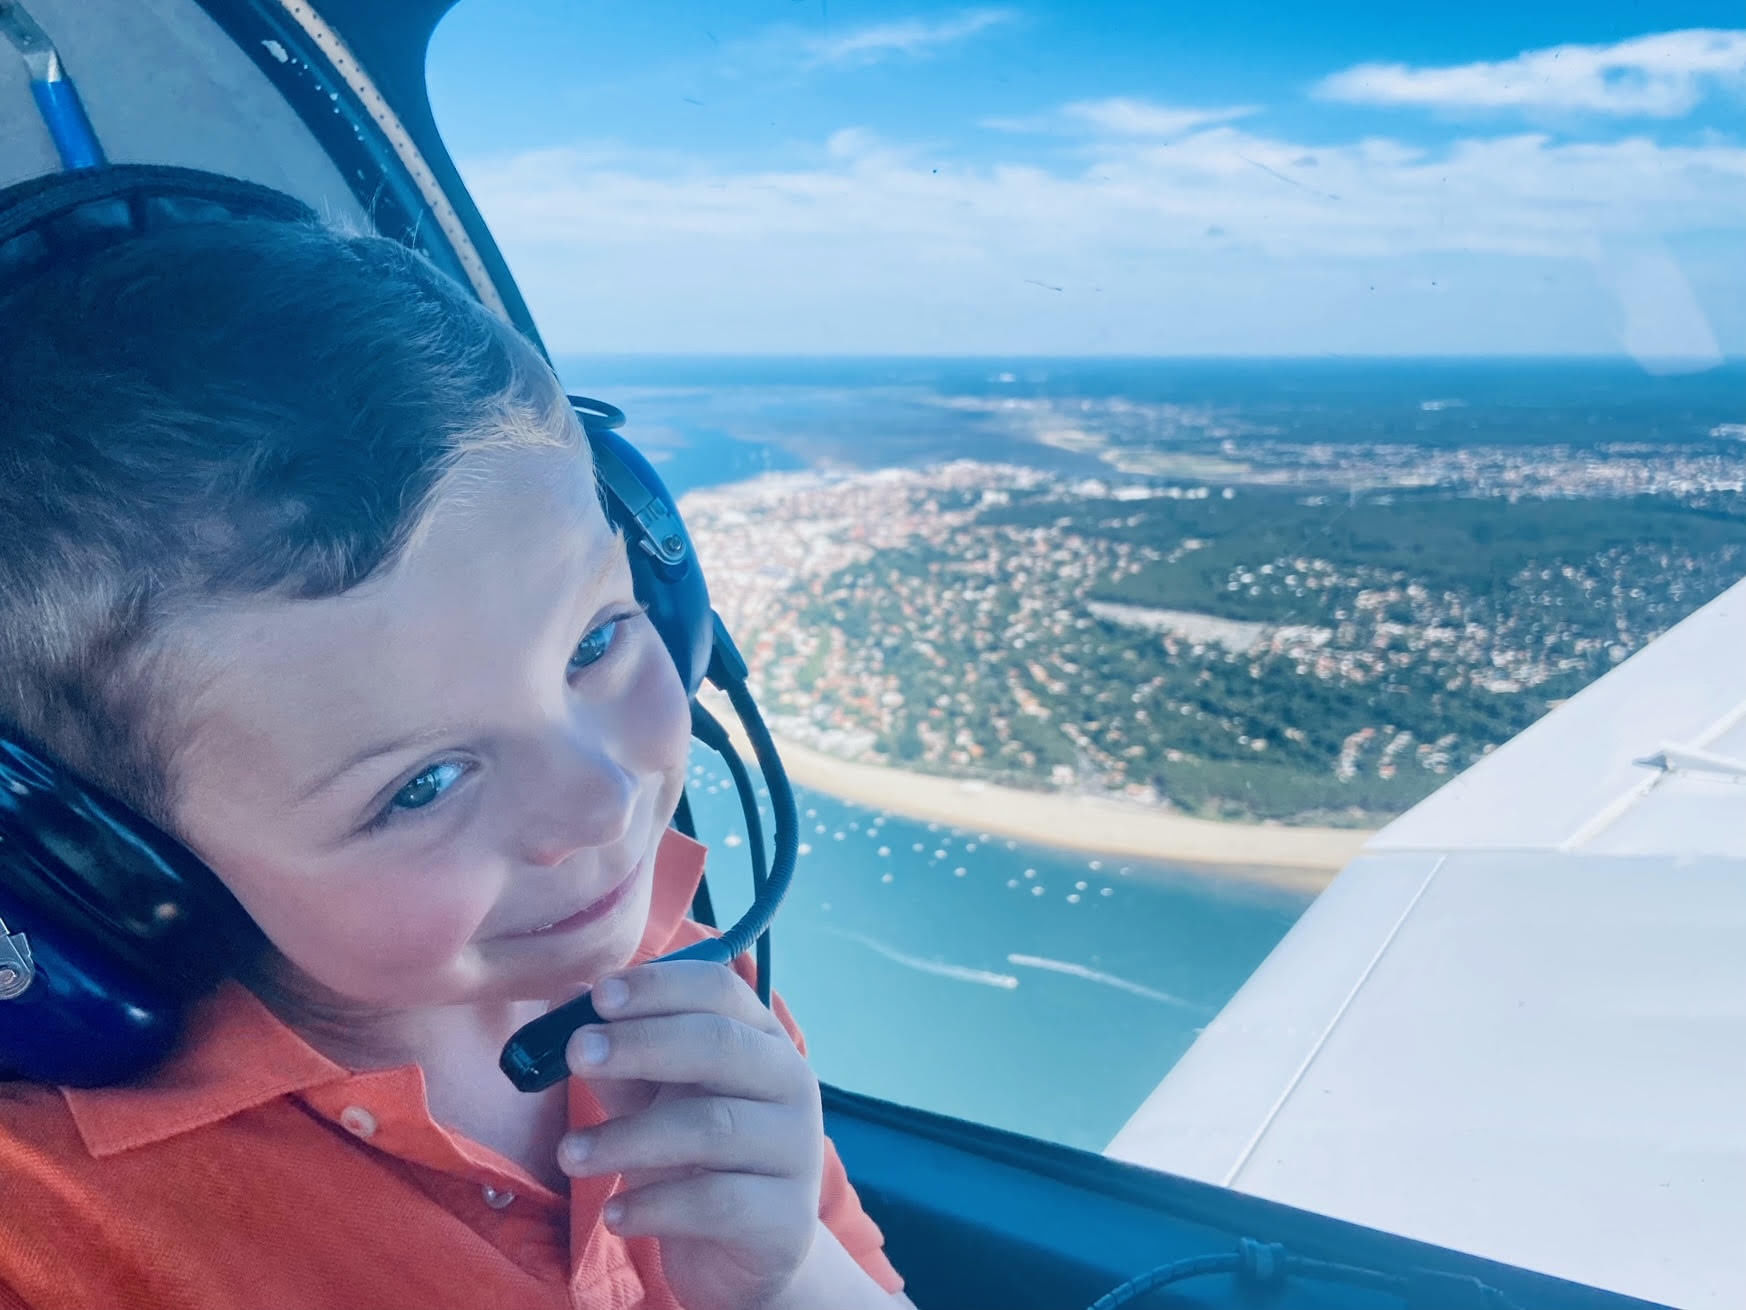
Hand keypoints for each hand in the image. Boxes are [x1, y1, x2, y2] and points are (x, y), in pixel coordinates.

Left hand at [559, 960, 824, 1309]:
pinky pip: (714, 1203)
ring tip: (568, 1155)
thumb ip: (618, 1056)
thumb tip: (567, 997)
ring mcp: (795, 1150)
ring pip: (710, 1127)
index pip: (719, 991)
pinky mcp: (785, 1217)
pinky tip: (615, 1215)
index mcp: (761, 1039)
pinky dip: (653, 1206)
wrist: (744, 1254)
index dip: (660, 987)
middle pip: (720, 1045)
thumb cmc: (695, 1159)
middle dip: (641, 1044)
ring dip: (627, 1137)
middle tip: (576, 1054)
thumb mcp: (652, 1101)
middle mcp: (791, 1083)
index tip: (598, 996)